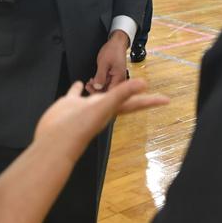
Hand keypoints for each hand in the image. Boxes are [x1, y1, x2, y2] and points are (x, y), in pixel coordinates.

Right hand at [35, 79, 167, 163]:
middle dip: (132, 94)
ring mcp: (85, 106)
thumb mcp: (105, 106)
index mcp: (112, 109)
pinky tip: (78, 82)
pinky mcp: (69, 104)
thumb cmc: (81, 126)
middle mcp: (101, 108)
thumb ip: (123, 94)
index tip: (167, 100)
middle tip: (143, 88)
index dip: (151, 101)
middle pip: (121, 98)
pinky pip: (75, 93)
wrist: (55, 140)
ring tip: (110, 83)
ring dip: (105, 89)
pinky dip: (78, 88)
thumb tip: (144, 83)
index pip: (136, 103)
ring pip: (98, 95)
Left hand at [86, 31, 129, 93]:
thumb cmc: (113, 50)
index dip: (99, 93)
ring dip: (97, 87)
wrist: (117, 43)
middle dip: (97, 90)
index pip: (110, 92)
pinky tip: (94, 81)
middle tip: (88, 86)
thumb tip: (97, 87)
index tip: (90, 89)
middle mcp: (120, 81)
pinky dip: (100, 83)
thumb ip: (100, 76)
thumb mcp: (103, 63)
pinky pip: (107, 83)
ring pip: (107, 88)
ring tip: (89, 83)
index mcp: (119, 78)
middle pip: (108, 92)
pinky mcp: (114, 77)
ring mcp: (117, 79)